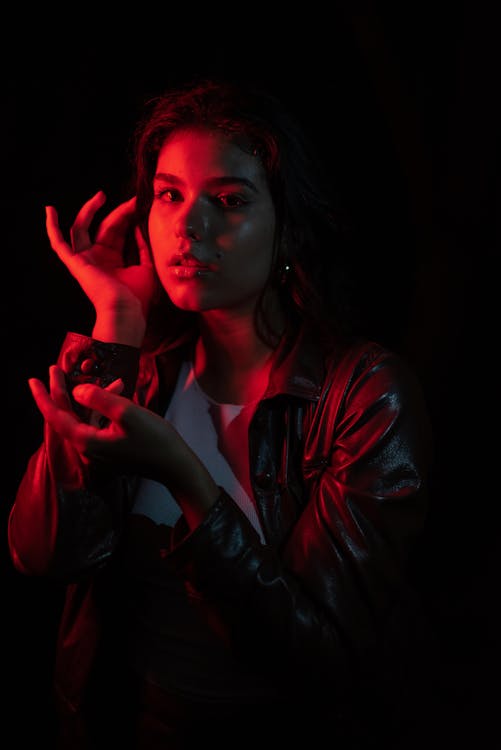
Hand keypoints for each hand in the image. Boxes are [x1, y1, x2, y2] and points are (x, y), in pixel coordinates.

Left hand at [29, 365, 219, 526]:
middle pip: (66, 416)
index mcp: (87, 440)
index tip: (33, 379)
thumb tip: (78, 390)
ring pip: (84, 417)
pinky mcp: (112, 447)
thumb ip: (100, 398)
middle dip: (59, 391)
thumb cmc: (155, 440)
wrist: (175, 466)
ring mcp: (100, 449)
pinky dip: (104, 406)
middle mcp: (89, 447)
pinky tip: (118, 388)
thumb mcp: (127, 413)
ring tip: (89, 375)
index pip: (56, 416)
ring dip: (86, 396)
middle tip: (52, 369)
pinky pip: (99, 422)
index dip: (44, 396)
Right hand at [46, 191, 157, 344]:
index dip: (128, 217)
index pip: (118, 231)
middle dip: (119, 212)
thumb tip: (138, 226)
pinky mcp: (75, 263)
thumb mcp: (146, 267)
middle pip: (105, 226)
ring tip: (101, 196)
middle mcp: (97, 259)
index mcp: (113, 261)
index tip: (139, 205)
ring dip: (90, 210)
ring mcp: (85, 260)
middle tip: (133, 201)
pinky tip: (50, 210)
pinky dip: (52, 228)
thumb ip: (142, 247)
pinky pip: (59, 244)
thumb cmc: (138, 296)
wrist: (126, 311)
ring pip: (82, 228)